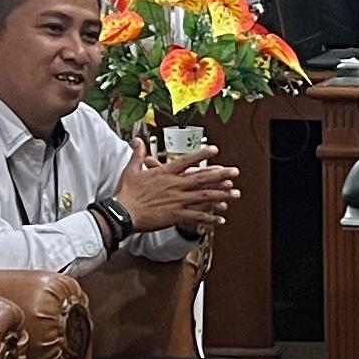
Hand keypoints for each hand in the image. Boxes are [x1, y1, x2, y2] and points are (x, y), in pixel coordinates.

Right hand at [115, 147, 240, 234]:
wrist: (122, 213)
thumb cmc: (126, 192)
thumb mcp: (131, 170)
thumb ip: (138, 154)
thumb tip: (137, 140)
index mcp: (165, 173)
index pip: (187, 161)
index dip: (202, 155)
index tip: (215, 150)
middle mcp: (174, 185)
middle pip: (202, 178)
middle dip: (221, 174)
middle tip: (235, 171)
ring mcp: (177, 200)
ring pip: (204, 196)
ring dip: (222, 194)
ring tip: (235, 193)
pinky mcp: (176, 215)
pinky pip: (197, 216)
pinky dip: (210, 218)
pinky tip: (221, 219)